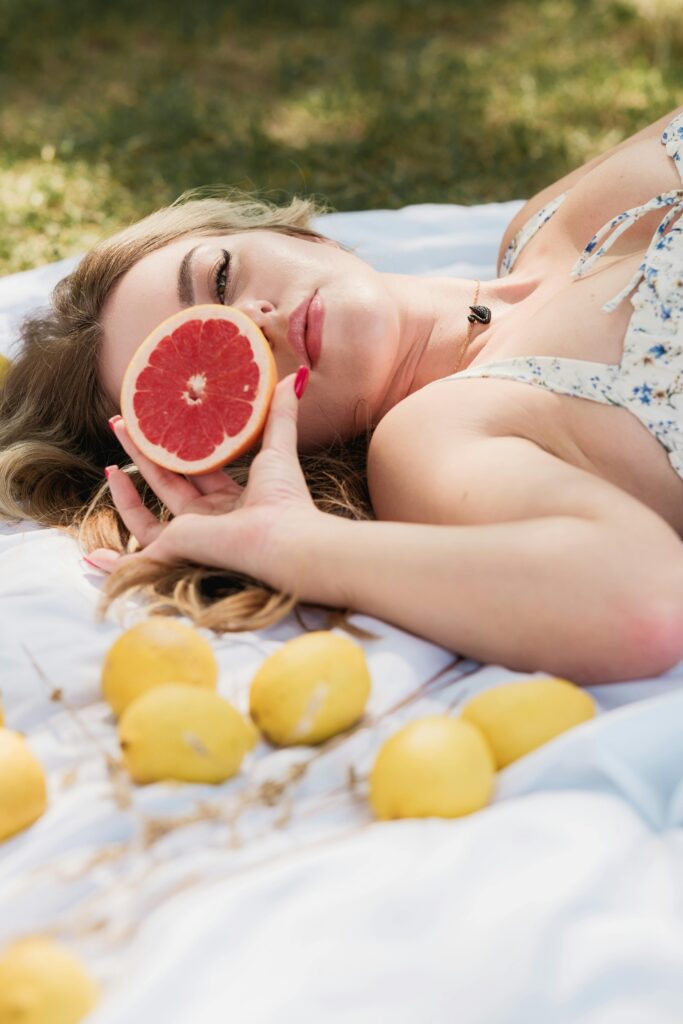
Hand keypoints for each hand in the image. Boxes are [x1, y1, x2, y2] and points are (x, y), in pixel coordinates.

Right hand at [86, 368, 321, 592]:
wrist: (279, 538)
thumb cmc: (284, 499)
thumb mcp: (278, 449)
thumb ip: (281, 415)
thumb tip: (294, 375)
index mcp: (233, 500)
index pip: (199, 472)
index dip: (178, 448)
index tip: (162, 421)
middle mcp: (209, 521)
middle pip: (167, 485)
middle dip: (143, 454)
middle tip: (123, 424)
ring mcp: (190, 538)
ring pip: (146, 519)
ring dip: (126, 493)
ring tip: (111, 463)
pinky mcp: (173, 550)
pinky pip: (137, 561)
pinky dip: (115, 562)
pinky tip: (92, 555)